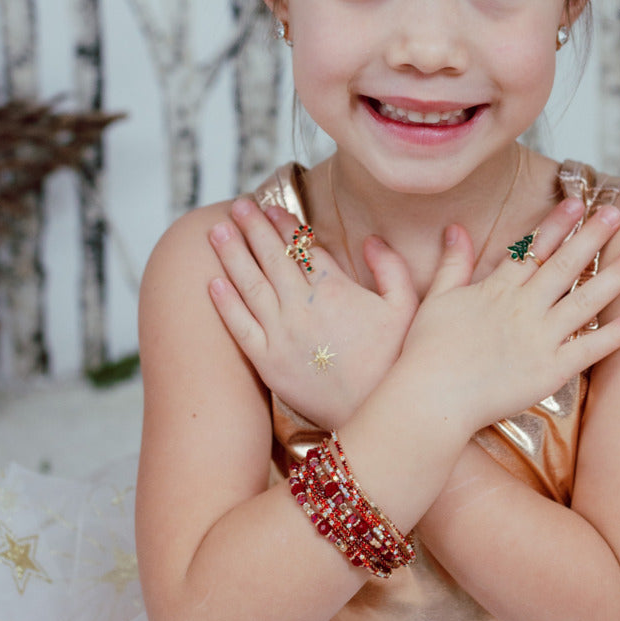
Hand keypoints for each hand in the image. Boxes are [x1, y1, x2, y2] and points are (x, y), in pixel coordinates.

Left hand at [208, 198, 417, 426]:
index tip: (271, 208)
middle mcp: (302, 306)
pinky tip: (212, 283)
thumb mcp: (407, 308)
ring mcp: (280, 334)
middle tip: (237, 207)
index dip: (285, 225)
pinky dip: (225, 303)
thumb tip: (370, 239)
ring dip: (231, 254)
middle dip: (252, 228)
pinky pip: (239, 326)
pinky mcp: (267, 363)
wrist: (378, 414)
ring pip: (249, 285)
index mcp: (334, 289)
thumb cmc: (395, 361)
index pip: (302, 247)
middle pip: (271, 257)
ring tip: (216, 232)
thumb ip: (390, 268)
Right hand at [396, 198, 619, 439]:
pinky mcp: (550, 371)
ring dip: (616, 276)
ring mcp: (540, 339)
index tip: (578, 202)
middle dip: (593, 236)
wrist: (430, 398)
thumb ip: (452, 264)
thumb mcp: (436, 299)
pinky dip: (615, 335)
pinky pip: (589, 350)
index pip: (534, 250)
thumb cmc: (426, 353)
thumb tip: (455, 229)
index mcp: (497, 290)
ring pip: (586, 301)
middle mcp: (523, 308)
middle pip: (566, 265)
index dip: (557, 224)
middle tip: (619, 213)